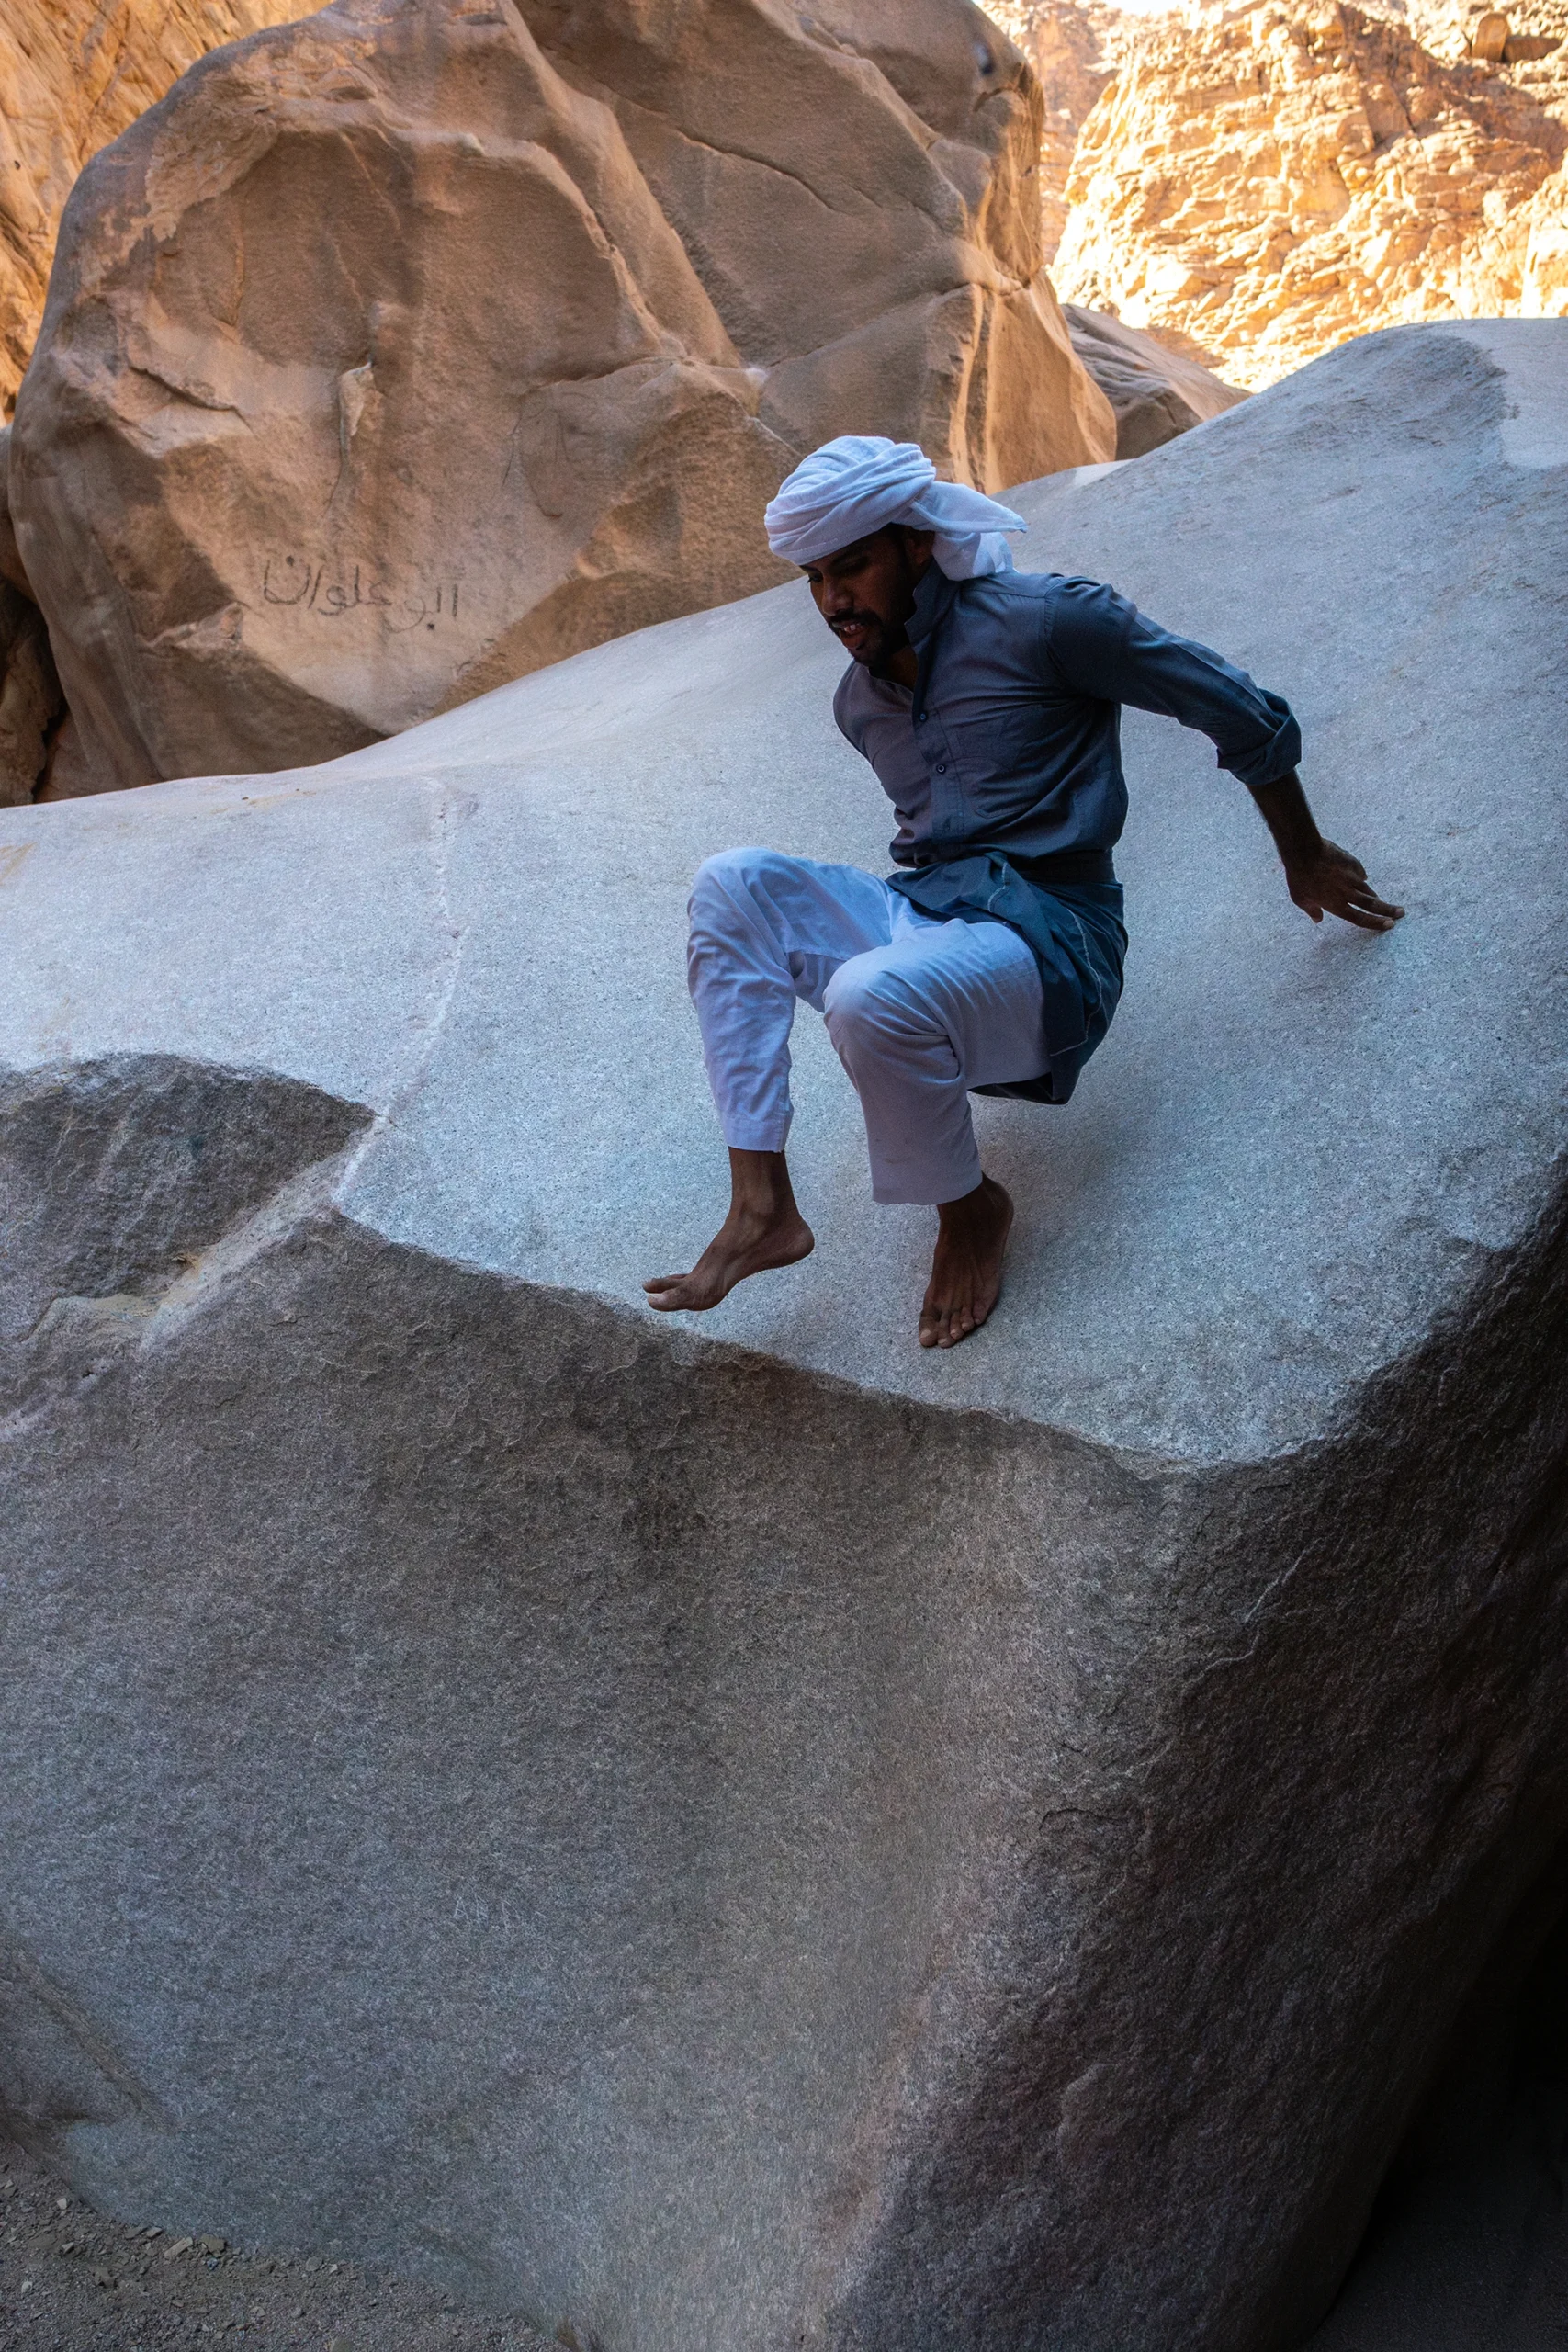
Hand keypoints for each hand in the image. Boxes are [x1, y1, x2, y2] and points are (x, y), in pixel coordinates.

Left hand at [1284, 838, 1403, 930]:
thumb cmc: (1298, 877)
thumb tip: (1318, 919)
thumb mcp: (1300, 899)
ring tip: (1380, 900)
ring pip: (1367, 889)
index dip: (1376, 923)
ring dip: (1374, 896)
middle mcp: (1347, 893)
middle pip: (1373, 904)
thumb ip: (1312, 910)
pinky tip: (1359, 877)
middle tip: (1401, 913)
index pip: (1360, 918)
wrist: (1304, 851)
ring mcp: (1352, 877)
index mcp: (1336, 905)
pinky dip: (1360, 877)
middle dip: (1389, 910)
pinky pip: (1360, 872)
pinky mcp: (1352, 863)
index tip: (1390, 924)